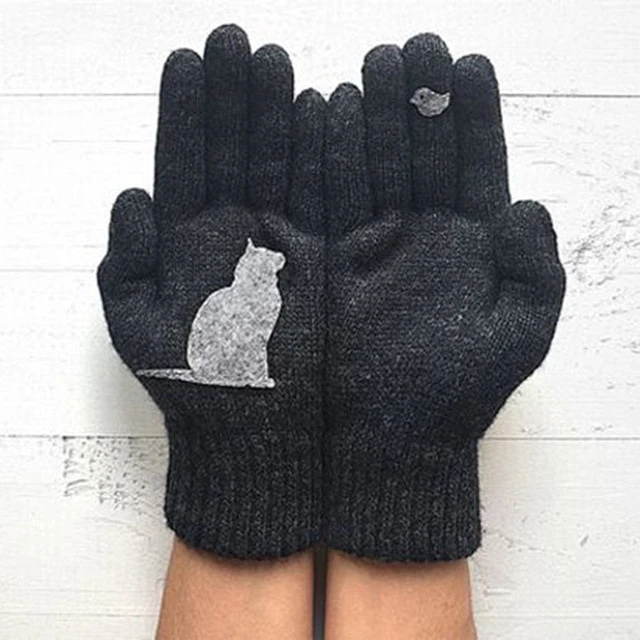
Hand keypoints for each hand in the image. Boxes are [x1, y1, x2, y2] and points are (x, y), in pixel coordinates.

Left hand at [98, 25, 325, 557]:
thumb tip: (130, 196)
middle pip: (231, 150)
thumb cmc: (198, 393)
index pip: (184, 162)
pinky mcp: (322, 260)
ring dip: (275, 115)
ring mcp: (279, 243)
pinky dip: (321, 161)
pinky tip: (320, 112)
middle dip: (231, 96)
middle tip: (236, 38)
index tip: (192, 58)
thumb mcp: (140, 333)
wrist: (261, 437)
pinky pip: (321, 201)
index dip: (187, 112)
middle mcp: (232, 234)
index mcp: (185, 243)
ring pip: (277, 167)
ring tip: (273, 60)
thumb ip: (127, 264)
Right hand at [324, 34, 564, 560]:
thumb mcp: (514, 341)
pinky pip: (321, 199)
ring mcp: (365, 245)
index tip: (467, 63)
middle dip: (415, 100)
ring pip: (367, 166)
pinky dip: (323, 157)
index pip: (471, 166)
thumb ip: (535, 272)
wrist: (378, 447)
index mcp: (467, 248)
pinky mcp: (320, 262)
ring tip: (372, 63)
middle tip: (413, 45)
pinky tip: (327, 110)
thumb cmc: (449, 401)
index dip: (470, 116)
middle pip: (416, 153)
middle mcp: (417, 238)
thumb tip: (527, 205)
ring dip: (369, 116)